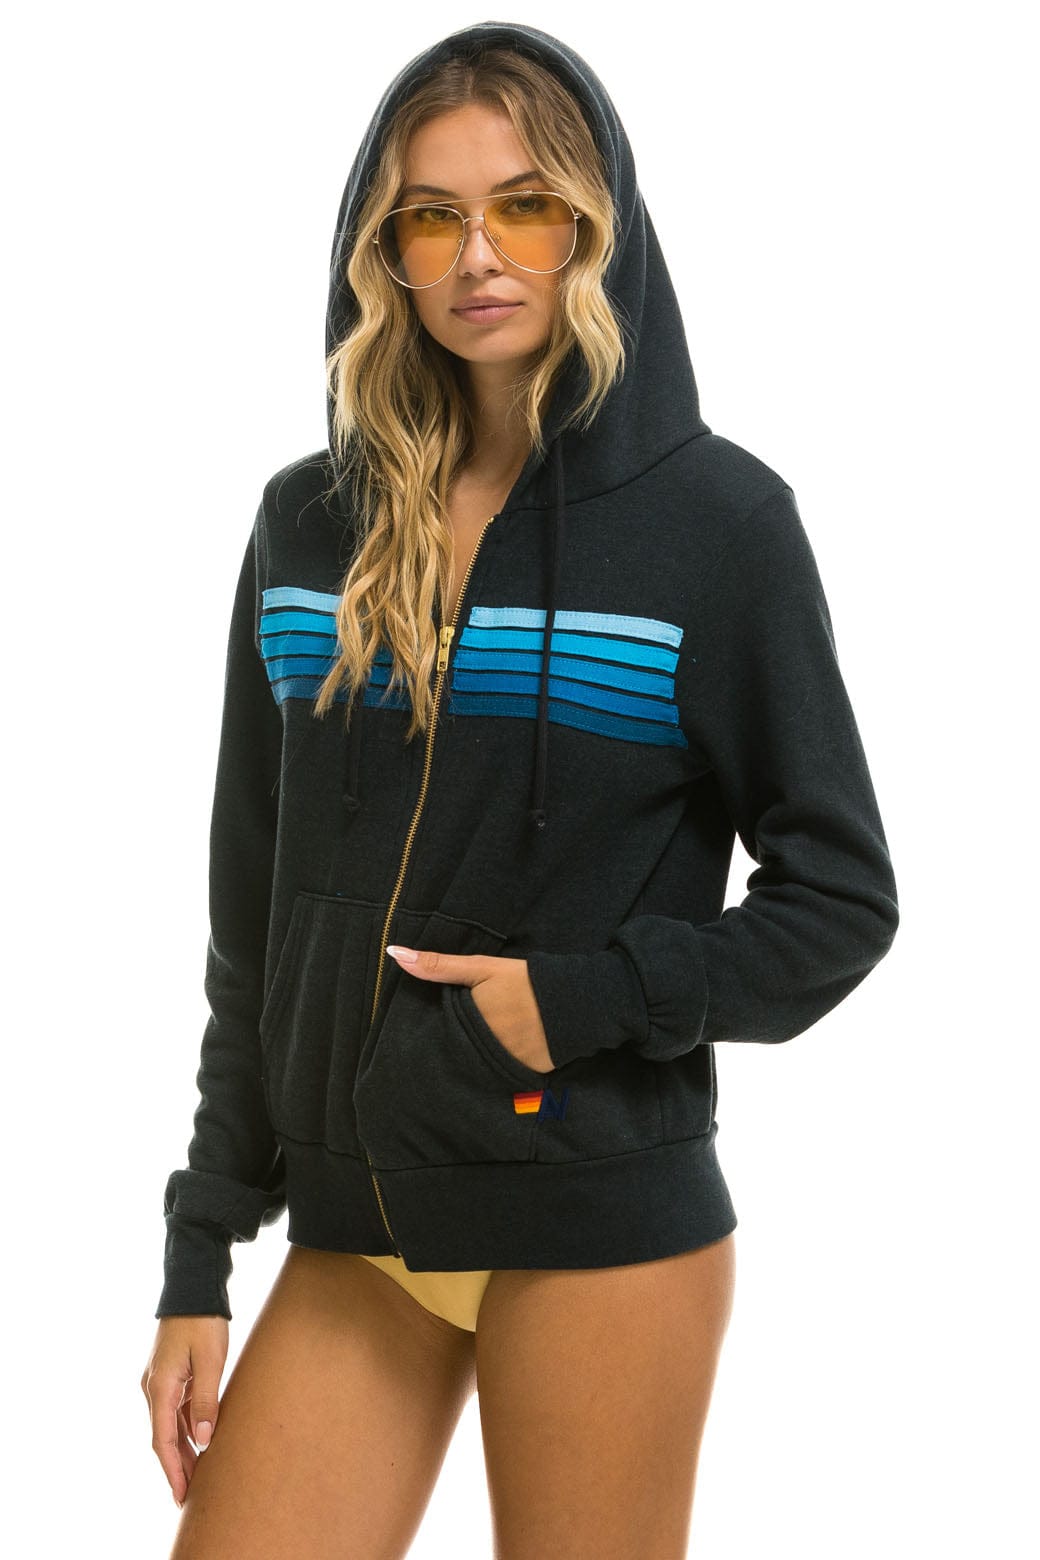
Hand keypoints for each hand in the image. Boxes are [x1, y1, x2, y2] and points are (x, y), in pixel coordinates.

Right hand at [141, 1315, 228, 1509]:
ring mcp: (160, 1381)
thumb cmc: (204, 1322)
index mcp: (160, 1387)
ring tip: (200, 1474)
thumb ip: (206, 1400)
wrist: (193, 1288)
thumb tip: (203, 1439)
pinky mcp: (170, 1374)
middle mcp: (153, 1387)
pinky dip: (185, 1428)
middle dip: (178, 1466)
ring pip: (169, 1424)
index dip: (173, 1470)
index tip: (181, 1495)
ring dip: (183, 1448)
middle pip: (164, 1436)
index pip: (163, 1440)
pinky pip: (175, 1409)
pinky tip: (199, 1440)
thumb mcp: (211, 1361)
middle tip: (192, 1495)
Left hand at [386, 946, 555, 1072]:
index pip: (438, 1036)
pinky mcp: (524, 1077)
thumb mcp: (481, 968)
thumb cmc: (525, 981)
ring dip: (476, 1059)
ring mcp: (503, 1067)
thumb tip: (393, 953)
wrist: (577, 1001)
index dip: (435, 1033)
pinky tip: (503, 1055)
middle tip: (462, 1037)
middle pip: (457, 1054)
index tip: (432, 1031)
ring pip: (478, 1066)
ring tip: (480, 1048)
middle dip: (454, 1048)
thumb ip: (439, 965)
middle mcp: (481, 1052)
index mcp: (468, 1025)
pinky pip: (502, 1075)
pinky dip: (500, 1066)